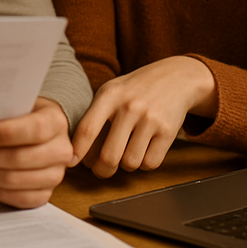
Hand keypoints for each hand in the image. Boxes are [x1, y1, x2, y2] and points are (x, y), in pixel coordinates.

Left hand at [0, 97, 72, 208]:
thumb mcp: (17, 103)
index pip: (34, 129)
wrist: (40, 131)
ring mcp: (53, 176)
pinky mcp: (41, 195)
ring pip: (10, 181)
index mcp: (56, 122)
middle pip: (17, 159)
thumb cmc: (21, 114)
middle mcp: (60, 151)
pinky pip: (9, 197)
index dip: (7, 133)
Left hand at [72, 57, 216, 176]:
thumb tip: (77, 152)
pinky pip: (150, 163)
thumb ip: (94, 116)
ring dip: (126, 165)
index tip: (70, 162)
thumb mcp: (111, 92)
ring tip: (125, 152)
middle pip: (109, 156)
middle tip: (100, 169)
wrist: (175, 77)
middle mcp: (129, 106)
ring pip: (130, 163)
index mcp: (109, 95)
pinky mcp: (168, 131)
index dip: (77, 151)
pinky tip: (143, 149)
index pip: (88, 129)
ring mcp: (150, 119)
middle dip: (102, 170)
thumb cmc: (134, 90)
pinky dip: (144, 163)